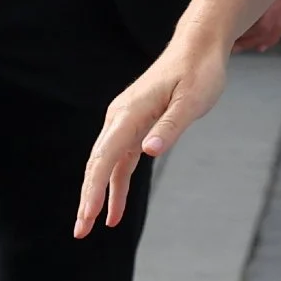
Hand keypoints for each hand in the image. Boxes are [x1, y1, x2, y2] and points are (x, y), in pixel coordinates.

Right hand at [75, 35, 228, 234]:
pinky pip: (120, 160)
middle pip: (98, 164)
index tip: (88, 215)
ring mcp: (125, 121)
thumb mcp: (191, 102)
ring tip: (92, 226)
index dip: (94, 189)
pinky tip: (115, 210)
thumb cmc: (199, 73)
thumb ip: (169, 127)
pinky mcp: (135, 125)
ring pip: (106, 164)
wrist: (197, 49)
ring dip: (99, 195)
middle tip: (81, 231)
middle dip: (88, 199)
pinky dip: (116, 184)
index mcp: (129, 114)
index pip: (105, 158)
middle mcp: (120, 117)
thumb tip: (148, 152)